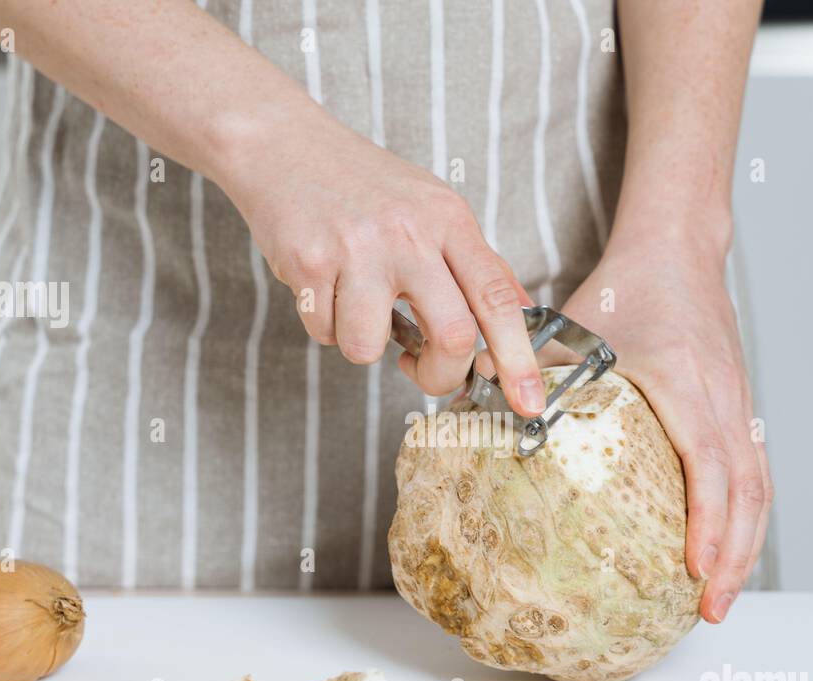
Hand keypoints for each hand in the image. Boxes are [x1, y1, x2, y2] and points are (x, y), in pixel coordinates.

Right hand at [214, 101, 545, 417]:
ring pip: (369, 347)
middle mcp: (410, 233)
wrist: (282, 144)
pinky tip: (322, 284)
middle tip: (420, 369)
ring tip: (354, 304)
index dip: (519, 360)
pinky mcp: (308, 262)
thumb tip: (520, 316)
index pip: (498, 299)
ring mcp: (357, 248)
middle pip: (452, 338)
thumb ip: (476, 264)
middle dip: (439, 376)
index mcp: (449, 220)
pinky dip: (323, 323)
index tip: (530, 404)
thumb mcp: (433, 209)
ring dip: (360, 343)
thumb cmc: (364, 186)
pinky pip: (324, 332)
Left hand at [550, 238, 772, 623]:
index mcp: (683, 380)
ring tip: (720, 597)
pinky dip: (744, 517)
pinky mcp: (739, 408)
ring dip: (746, 546)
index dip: (706, 519)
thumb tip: (479, 406)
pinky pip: (753, 471)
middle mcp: (721, 397)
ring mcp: (737, 404)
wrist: (677, 249)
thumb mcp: (573, 325)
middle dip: (733, 557)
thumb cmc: (624, 287)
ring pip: (759, 487)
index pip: (707, 461)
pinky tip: (724, 550)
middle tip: (708, 611)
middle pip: (748, 491)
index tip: (694, 568)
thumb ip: (532, 370)